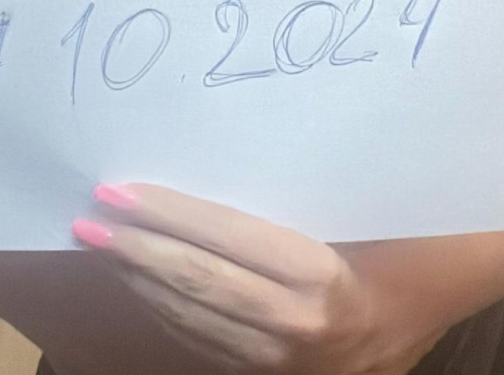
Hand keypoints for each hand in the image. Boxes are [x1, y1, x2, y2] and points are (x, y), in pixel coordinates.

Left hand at [71, 182, 445, 373]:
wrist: (417, 316)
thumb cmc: (390, 241)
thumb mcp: (353, 208)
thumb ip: (289, 191)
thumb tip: (211, 149)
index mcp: (318, 275)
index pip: (223, 239)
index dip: (166, 214)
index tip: (118, 190)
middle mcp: (293, 324)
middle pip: (197, 282)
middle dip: (135, 249)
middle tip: (86, 219)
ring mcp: (278, 360)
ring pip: (190, 318)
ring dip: (138, 280)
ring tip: (98, 244)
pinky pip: (201, 341)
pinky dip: (163, 309)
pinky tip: (138, 281)